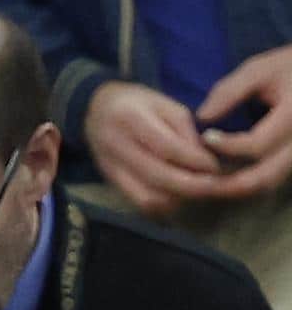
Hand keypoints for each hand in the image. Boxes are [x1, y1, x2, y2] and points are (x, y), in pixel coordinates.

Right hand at [82, 80, 225, 215]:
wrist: (96, 111)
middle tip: (213, 185)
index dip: (194, 160)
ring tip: (196, 191)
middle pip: (157, 177)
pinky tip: (177, 197)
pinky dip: (162, 206)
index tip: (214, 166)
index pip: (166, 148)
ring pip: (148, 197)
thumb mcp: (165, 105)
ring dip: (178, 199)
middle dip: (192, 185)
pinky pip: (139, 204)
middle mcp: (116, 146)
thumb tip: (203, 162)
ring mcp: (110, 168)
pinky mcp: (111, 182)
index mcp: (130, 119)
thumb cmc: (137, 104)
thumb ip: (185, 131)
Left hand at [197, 43, 291, 196]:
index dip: (227, 146)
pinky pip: (270, 179)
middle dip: (226, 184)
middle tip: (194, 179)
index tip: (203, 137)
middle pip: (264, 177)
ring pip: (268, 184)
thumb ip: (231, 91)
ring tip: (202, 183)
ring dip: (234, 189)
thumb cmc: (289, 68)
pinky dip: (244, 184)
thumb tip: (201, 117)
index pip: (258, 145)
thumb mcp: (261, 69)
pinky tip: (219, 179)